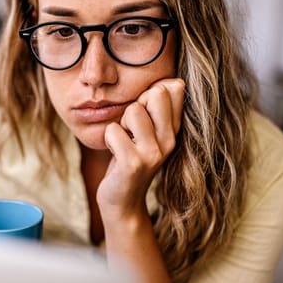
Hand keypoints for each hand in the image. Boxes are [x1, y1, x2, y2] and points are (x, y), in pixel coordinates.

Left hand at [97, 78, 184, 219]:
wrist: (123, 201)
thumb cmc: (128, 158)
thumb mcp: (147, 132)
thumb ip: (156, 108)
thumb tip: (171, 81)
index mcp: (174, 129)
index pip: (174, 88)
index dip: (150, 93)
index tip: (144, 114)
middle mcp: (169, 140)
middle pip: (155, 94)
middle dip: (134, 106)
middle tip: (130, 130)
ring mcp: (153, 153)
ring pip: (133, 110)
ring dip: (120, 124)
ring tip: (123, 143)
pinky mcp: (133, 164)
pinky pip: (113, 130)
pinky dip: (108, 139)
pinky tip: (116, 154)